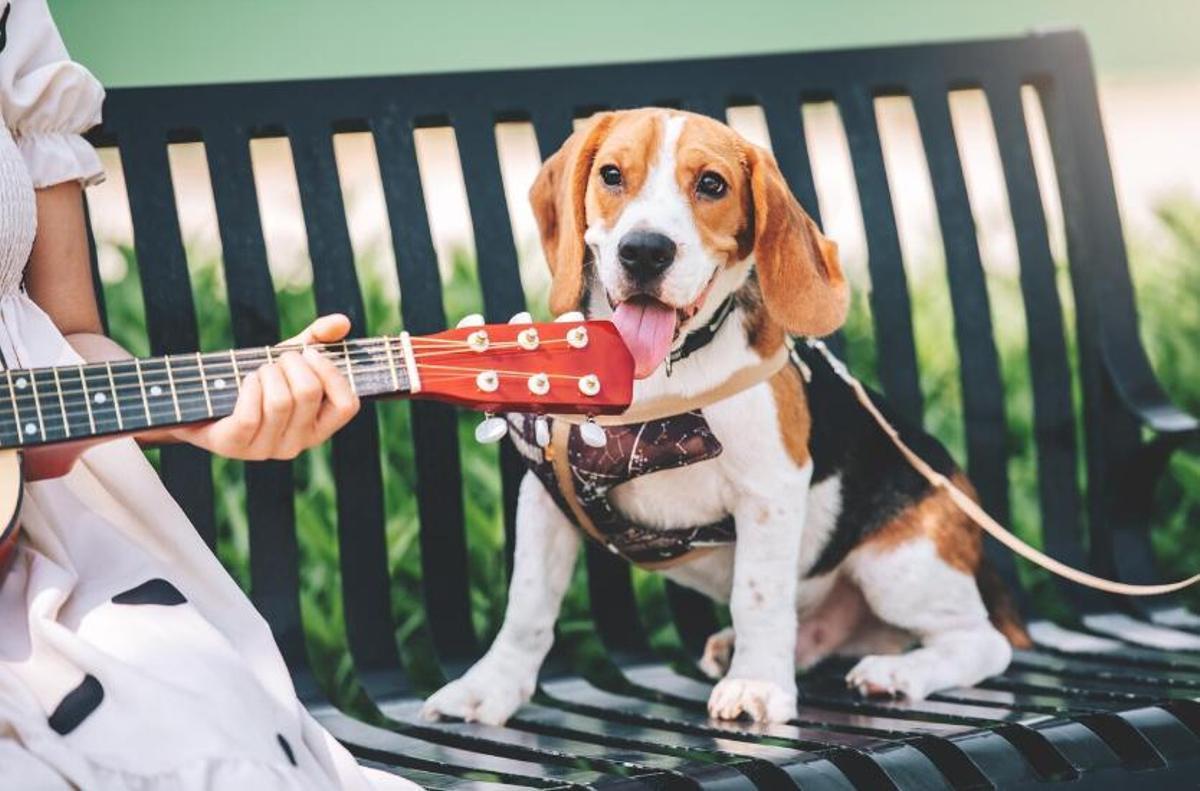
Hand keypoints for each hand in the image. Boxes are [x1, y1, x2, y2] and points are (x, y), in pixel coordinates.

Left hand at [172, 314, 360, 459]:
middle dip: (290, 362)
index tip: (310, 352)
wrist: (201, 400)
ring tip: (258, 372)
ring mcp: (266, 449)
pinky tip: (245, 380)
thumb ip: (317, 339)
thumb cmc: (255, 381)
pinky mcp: (235, 447)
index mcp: (318, 427)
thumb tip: (343, 322)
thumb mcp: (288, 359)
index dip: (332, 372)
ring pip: (280, 401)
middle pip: (308, 392)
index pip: (347, 405)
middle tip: (276, 360)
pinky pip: (250, 415)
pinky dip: (248, 387)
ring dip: (266, 372)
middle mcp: (297, 444)